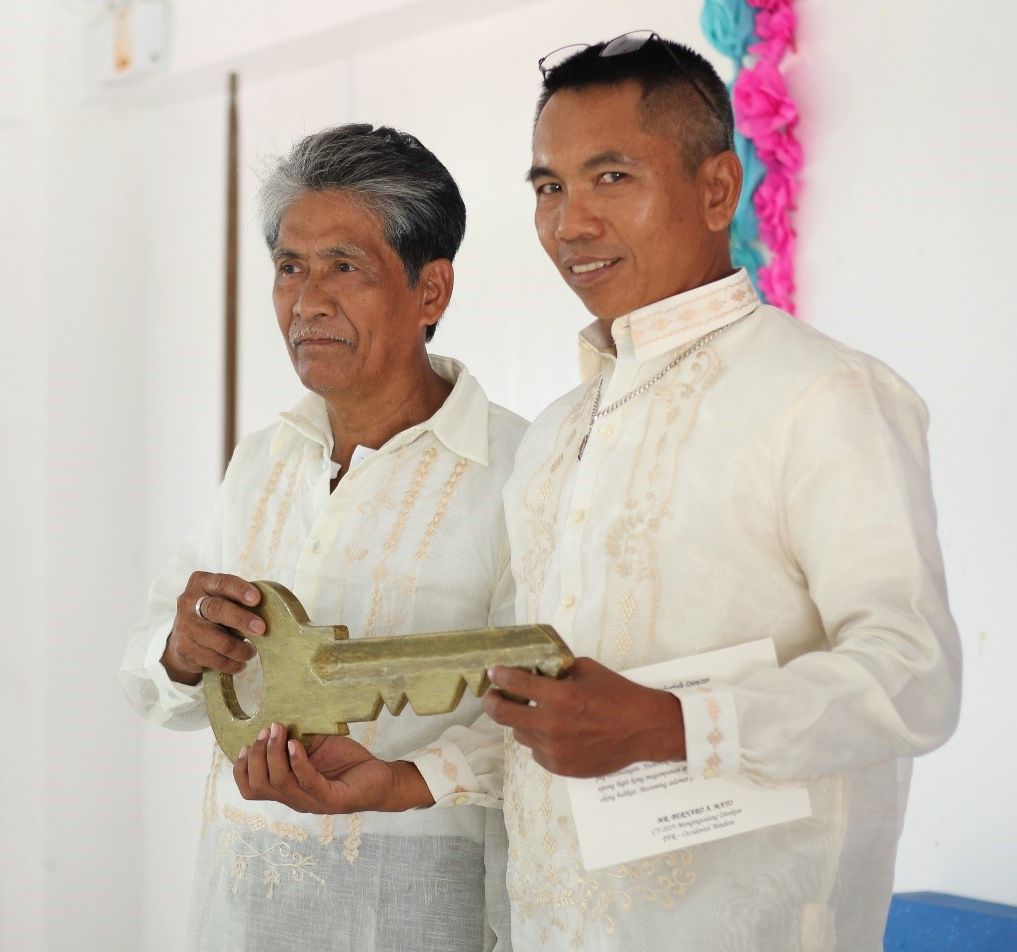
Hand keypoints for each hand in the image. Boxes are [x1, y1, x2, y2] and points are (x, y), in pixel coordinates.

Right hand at [161, 571, 264, 684]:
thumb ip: (239, 599)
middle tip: (261, 629)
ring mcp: (185, 627)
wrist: (182, 639)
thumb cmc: (214, 612)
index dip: (240, 590)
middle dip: (242, 620)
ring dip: (242, 650)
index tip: (257, 599)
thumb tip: (272, 610)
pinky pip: (217, 660)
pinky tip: (239, 663)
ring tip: (251, 652)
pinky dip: (233, 664)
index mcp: (201, 583)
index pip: (221, 583)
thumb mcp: (222, 598)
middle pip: (217, 610)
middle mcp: (189, 602)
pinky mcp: (185, 649)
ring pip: (221, 642)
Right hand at [233, 723, 434, 813]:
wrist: (382, 778)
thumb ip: (296, 740)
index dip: (241, 768)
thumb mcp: (316, 748)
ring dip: (273, 753)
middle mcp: (295, 800)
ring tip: (278, 730)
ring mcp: (312, 802)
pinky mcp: (332, 800)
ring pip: (279, 783)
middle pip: (259, 785)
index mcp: (288, 790)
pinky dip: (298, 761)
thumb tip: (277, 720)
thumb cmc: (347, 763)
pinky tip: (295, 743)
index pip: (251, 789)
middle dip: (256, 755)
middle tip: (266, 730)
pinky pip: (307, 782)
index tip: (246, 743)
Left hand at [483, 656, 685, 776]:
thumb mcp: (587, 670)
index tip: (494, 673)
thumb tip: (535, 669)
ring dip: (522, 722)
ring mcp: (555, 750)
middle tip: (493, 696)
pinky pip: (537, 752)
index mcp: (560, 697)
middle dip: (493, 702)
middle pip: (504, 716)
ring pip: (520, 735)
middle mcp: (552, 726)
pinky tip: (554, 732)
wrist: (643, 729)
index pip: (516, 685)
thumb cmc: (618, 695)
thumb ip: (558, 670)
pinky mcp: (561, 767)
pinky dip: (539, 741)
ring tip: (534, 714)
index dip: (500, 677)